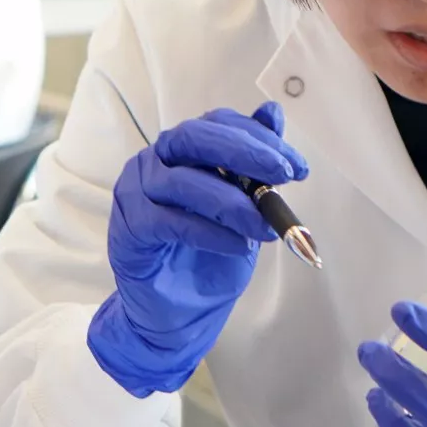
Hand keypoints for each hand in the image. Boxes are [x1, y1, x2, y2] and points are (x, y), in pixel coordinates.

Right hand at [89, 102, 308, 396]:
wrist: (178, 314)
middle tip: (284, 175)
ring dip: (233, 203)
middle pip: (194, 137)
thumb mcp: (245, 208)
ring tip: (266, 229)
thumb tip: (273, 112)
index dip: (259, 137)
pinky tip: (237, 246)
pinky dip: (208, 232)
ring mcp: (134, 193)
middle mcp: (153, 162)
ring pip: (182, 181)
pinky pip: (168, 222)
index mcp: (181, 150)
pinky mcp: (128, 229)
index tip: (298, 168)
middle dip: (244, 151)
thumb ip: (255, 164)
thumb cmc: (209, 257)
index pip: (217, 123)